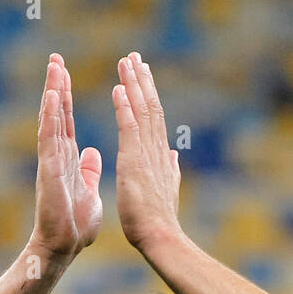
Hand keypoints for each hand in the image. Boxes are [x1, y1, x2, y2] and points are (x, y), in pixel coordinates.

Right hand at [29, 53, 102, 259]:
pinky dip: (50, 115)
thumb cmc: (75, 225)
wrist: (65, 247)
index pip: (67, 121)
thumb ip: (88, 170)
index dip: (66, 97)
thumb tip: (92, 153)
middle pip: (56, 114)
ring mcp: (51, 161)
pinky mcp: (49, 169)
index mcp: (68, 159)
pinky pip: (49, 137)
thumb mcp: (89, 191)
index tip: (65, 73)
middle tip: (56, 59)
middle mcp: (57, 156)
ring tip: (54, 67)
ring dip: (52, 93)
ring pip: (51, 120)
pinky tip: (51, 96)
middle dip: (56, 86)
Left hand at [113, 51, 181, 250]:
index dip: (148, 94)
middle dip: (142, 80)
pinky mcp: (134, 161)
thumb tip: (173, 154)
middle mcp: (156, 149)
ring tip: (127, 62)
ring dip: (134, 84)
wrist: (160, 236)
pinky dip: (125, 106)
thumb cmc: (159, 221)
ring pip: (142, 110)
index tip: (142, 74)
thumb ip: (170, 168)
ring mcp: (147, 153)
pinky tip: (118, 88)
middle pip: (150, 107)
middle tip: (134, 57)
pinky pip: (129, 127)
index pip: (154, 118)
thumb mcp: (166, 189)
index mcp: (160, 156)